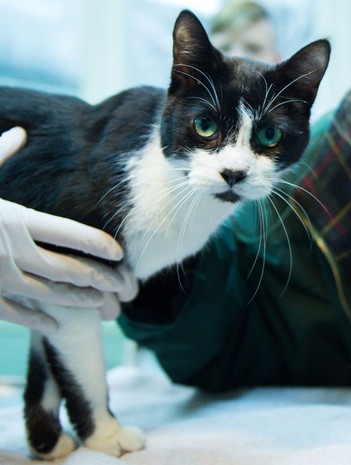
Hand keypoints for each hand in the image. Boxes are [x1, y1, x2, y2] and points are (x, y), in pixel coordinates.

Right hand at [0, 127, 133, 331]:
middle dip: (99, 278)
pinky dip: (36, 319)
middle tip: (123, 285)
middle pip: (66, 268)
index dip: (97, 243)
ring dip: (77, 300)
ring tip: (102, 304)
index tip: (119, 252)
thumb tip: (20, 132)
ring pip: (47, 293)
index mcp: (11, 217)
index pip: (68, 232)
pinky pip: (13, 313)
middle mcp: (8, 249)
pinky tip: (55, 324)